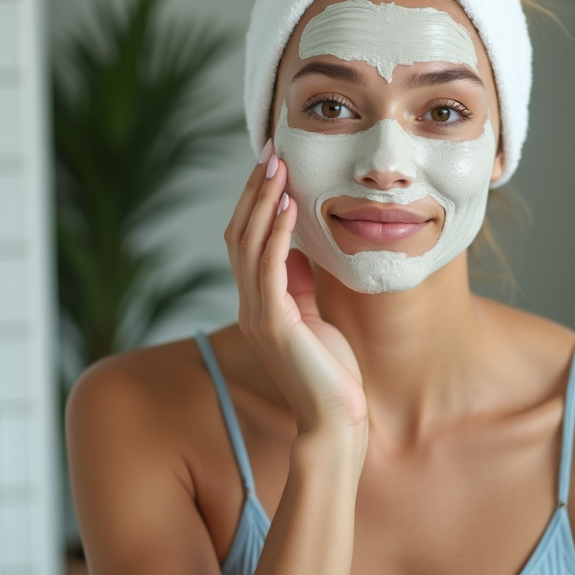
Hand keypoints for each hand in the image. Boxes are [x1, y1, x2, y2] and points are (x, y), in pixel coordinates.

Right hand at [225, 141, 367, 437]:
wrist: (335, 422)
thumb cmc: (332, 372)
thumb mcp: (316, 316)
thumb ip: (302, 285)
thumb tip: (299, 248)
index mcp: (259, 305)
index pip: (246, 242)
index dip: (255, 203)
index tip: (272, 167)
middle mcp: (250, 306)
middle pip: (239, 235)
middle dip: (254, 192)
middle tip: (269, 152)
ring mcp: (258, 315)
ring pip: (248, 245)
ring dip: (263, 202)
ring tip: (277, 167)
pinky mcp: (274, 323)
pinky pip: (269, 267)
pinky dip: (276, 233)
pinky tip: (287, 206)